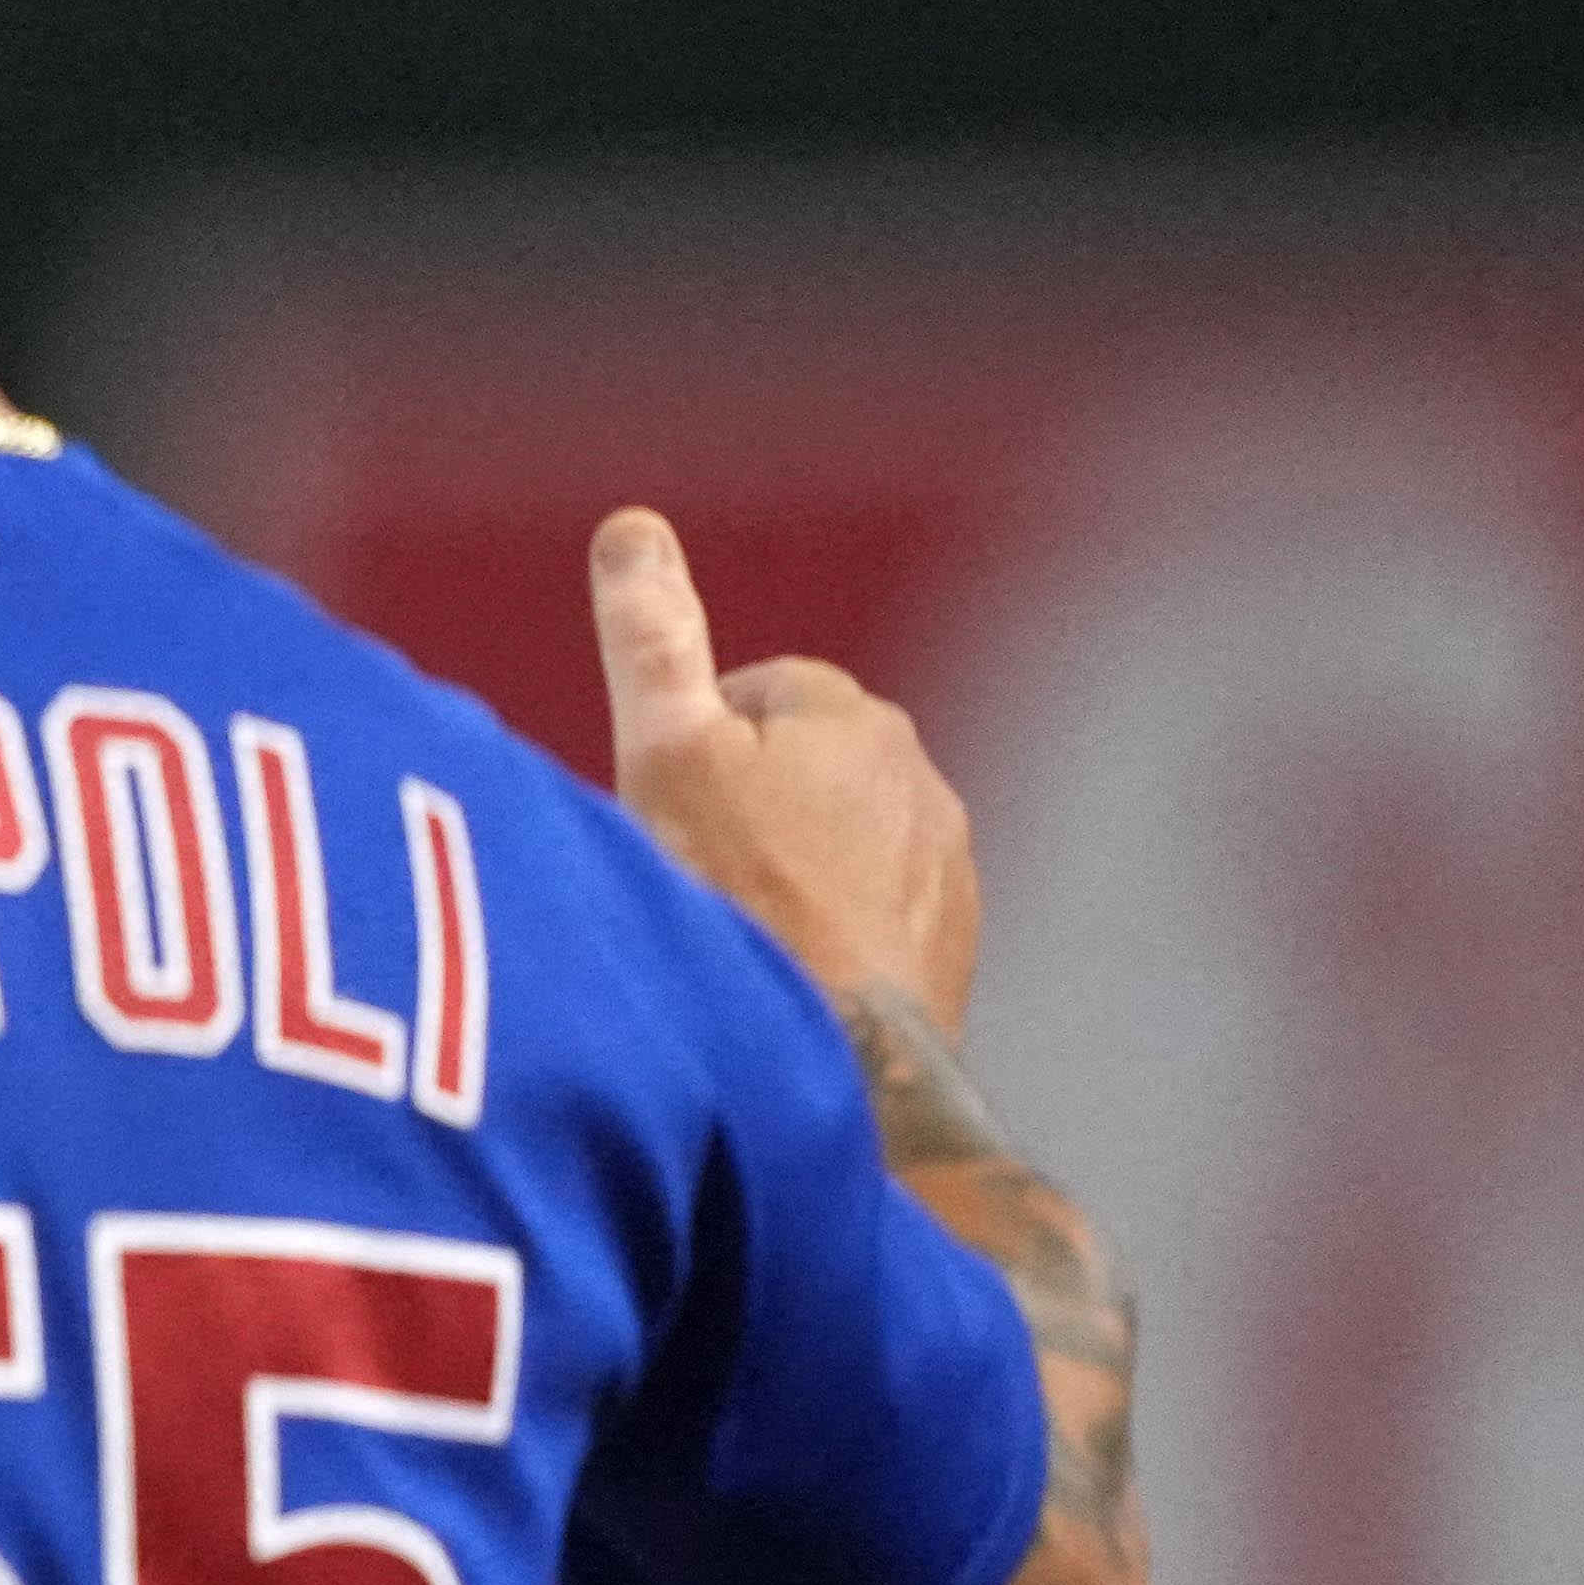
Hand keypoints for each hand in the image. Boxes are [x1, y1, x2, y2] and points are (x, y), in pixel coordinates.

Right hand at [587, 508, 983, 1031]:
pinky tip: (782, 978)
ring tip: (733, 933)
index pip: (760, 691)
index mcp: (855, 717)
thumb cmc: (732, 902)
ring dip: (796, 870)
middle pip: (807, 766)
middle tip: (686, 874)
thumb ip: (653, 641)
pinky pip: (877, 915)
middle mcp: (921, 777)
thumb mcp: (663, 756)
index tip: (659, 807)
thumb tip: (633, 524)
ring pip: (847, 842)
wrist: (830, 1060)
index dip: (697, 742)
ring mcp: (945, 868)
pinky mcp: (951, 949)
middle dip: (753, 802)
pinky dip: (833, 932)